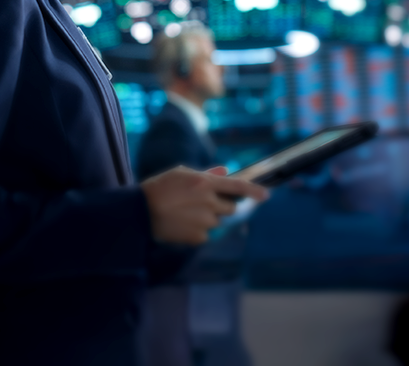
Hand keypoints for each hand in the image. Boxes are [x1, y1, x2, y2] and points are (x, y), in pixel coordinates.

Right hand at [140, 165, 269, 245]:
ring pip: (216, 221)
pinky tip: (181, 224)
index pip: (238, 186)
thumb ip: (207, 174)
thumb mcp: (182, 173)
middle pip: (230, 207)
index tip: (267, 195)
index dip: (254, 190)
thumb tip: (225, 171)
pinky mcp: (198, 237)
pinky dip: (196, 231)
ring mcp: (205, 221)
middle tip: (201, 203)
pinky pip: (205, 234)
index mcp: (206, 183)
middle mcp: (209, 202)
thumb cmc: (160, 187)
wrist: (140, 212)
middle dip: (221, 206)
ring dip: (207, 218)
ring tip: (184, 213)